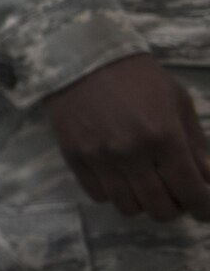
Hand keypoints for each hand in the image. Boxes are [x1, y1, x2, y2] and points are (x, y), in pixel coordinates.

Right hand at [44, 54, 209, 221]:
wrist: (83, 59)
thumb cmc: (139, 78)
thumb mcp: (178, 104)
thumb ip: (196, 145)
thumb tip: (208, 179)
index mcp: (164, 136)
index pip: (190, 190)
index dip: (203, 208)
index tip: (204, 210)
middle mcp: (131, 153)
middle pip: (158, 208)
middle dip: (174, 209)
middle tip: (175, 197)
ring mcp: (99, 158)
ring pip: (127, 207)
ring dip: (143, 204)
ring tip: (146, 188)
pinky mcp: (74, 158)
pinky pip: (99, 195)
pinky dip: (114, 193)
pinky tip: (119, 178)